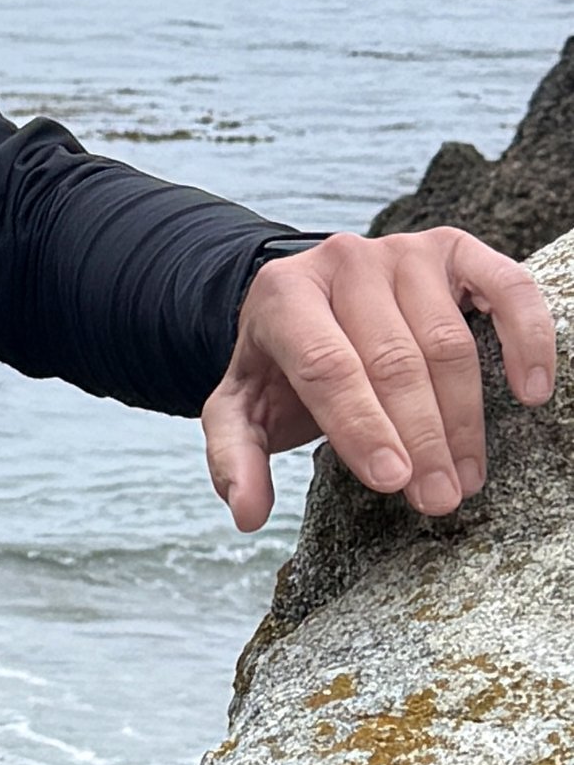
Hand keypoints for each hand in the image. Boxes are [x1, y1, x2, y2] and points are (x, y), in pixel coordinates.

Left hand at [202, 228, 556, 532]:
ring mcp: (402, 251)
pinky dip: (525, 339)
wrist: (309, 302)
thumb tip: (247, 514)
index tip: (393, 481)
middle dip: (419, 437)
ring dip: (463, 417)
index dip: (361, 425)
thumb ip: (232, 457)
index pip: (326, 365)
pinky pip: (505, 289)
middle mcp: (342, 262)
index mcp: (283, 296)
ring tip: (466, 477)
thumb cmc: (279, 367)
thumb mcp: (240, 408)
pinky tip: (531, 392)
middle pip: (391, 359)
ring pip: (446, 340)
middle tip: (438, 498)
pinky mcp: (454, 250)